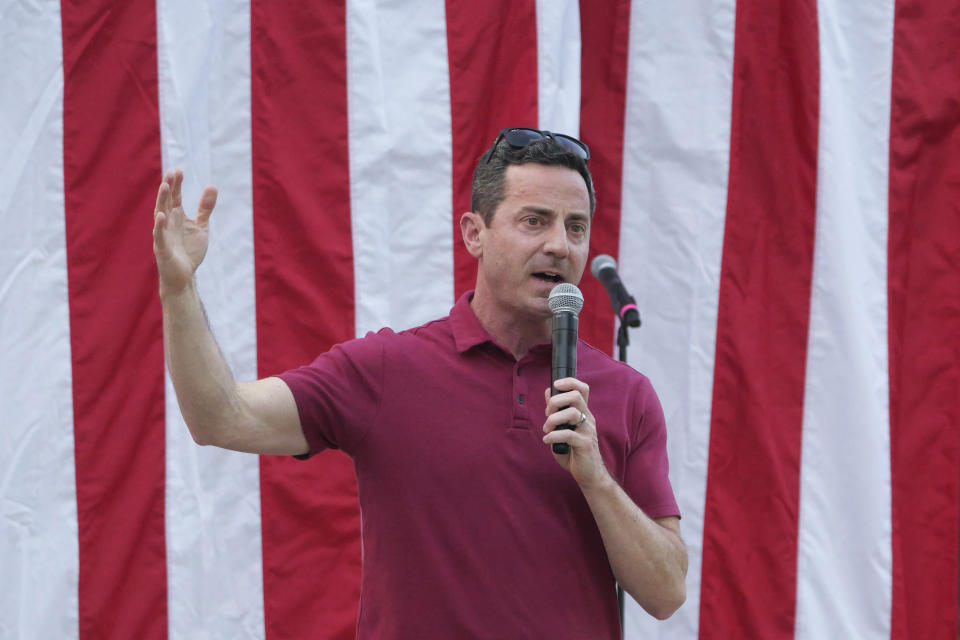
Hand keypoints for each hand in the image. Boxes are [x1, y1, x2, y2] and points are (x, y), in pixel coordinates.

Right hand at [153, 169, 217, 295]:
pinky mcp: (163, 249)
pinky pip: (160, 236)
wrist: (184, 277)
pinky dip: (160, 226)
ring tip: (164, 186)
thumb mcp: (201, 226)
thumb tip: (212, 186)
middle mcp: (168, 223)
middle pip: (167, 202)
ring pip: (160, 215)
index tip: (178, 170)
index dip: (176, 184)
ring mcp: (163, 235)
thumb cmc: (189, 251)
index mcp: (176, 217)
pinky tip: (161, 216)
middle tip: (171, 173)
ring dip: (162, 201)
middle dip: (169, 188)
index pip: (175, 197)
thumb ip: (205, 208)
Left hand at [542, 377, 609, 488]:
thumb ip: (556, 412)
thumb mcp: (563, 429)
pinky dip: (553, 435)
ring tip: (546, 429)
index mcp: (583, 413)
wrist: (589, 474)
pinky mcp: (585, 444)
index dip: (570, 382)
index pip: (582, 389)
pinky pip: (568, 434)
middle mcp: (588, 419)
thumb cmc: (574, 451)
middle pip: (576, 396)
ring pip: (572, 413)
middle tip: (547, 413)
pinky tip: (547, 440)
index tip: (556, 385)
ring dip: (553, 418)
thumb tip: (548, 393)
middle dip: (557, 400)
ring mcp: (588, 431)